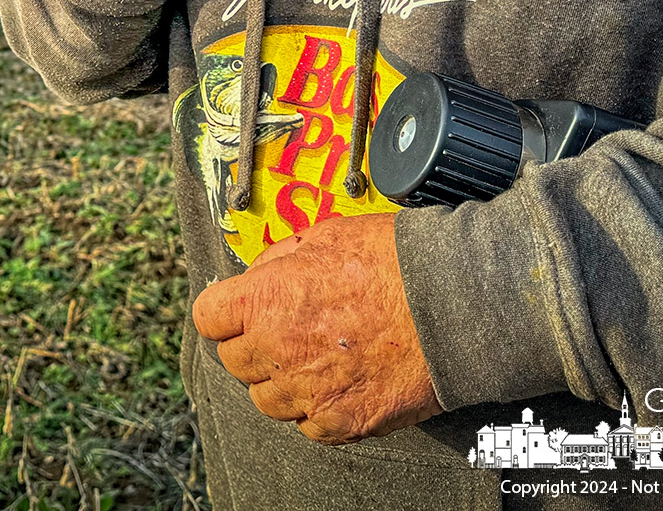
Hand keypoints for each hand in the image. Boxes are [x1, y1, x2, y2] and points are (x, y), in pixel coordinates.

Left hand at [191, 212, 440, 443]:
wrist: (453, 304)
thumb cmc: (394, 261)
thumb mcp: (326, 235)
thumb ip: (282, 259)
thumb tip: (264, 274)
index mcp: (264, 300)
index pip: (208, 317)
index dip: (224, 311)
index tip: (238, 310)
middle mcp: (277, 350)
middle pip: (234, 361)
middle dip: (252, 345)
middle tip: (285, 330)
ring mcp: (309, 391)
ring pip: (266, 400)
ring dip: (281, 381)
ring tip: (315, 359)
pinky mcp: (342, 422)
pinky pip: (308, 426)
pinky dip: (318, 410)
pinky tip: (340, 384)